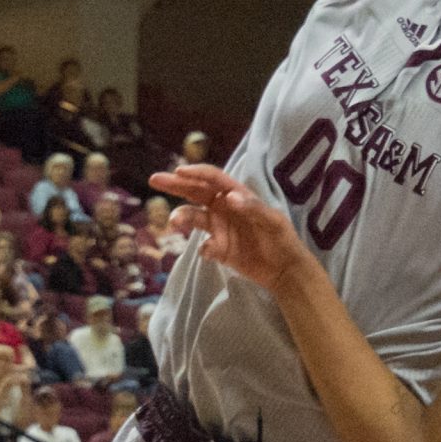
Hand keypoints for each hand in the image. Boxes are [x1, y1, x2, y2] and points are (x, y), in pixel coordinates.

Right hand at [151, 169, 312, 296]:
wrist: (286, 270)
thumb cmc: (282, 239)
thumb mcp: (273, 221)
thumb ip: (252, 208)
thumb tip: (229, 197)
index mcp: (237, 196)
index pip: (213, 179)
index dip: (196, 173)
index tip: (178, 171)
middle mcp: (224, 208)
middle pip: (196, 192)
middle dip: (176, 185)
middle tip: (155, 179)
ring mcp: (219, 229)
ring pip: (194, 217)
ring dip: (182, 217)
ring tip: (174, 222)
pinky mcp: (219, 249)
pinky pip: (204, 246)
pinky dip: (203, 248)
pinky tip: (210, 251)